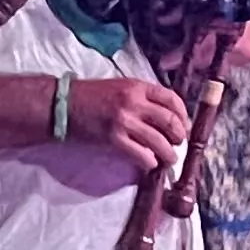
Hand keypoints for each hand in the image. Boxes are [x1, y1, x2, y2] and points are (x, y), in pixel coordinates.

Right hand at [66, 76, 192, 172]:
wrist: (64, 105)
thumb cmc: (93, 96)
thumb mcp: (122, 87)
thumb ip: (143, 97)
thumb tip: (166, 116)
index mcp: (137, 86)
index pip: (172, 99)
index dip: (183, 116)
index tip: (184, 126)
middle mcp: (134, 101)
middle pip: (169, 121)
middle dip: (179, 136)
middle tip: (179, 144)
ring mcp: (124, 120)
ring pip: (159, 141)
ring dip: (169, 154)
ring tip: (170, 159)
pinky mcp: (113, 138)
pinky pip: (140, 153)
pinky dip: (150, 161)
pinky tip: (150, 163)